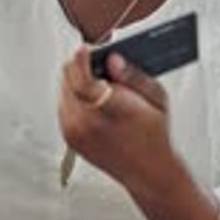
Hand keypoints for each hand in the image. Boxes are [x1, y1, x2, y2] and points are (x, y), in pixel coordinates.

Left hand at [59, 44, 178, 193]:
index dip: (82, 59)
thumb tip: (113, 59)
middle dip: (80, 65)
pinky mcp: (69, 138)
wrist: (148, 172)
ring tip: (95, 76)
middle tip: (96, 59)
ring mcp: (74, 132)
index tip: (86, 47)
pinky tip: (91, 94)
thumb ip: (133, 76)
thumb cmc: (154, 135)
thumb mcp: (156, 98)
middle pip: (69, 80)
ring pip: (63, 91)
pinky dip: (74, 95)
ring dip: (76, 79)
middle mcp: (86, 123)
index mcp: (110, 111)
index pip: (83, 79)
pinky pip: (64, 105)